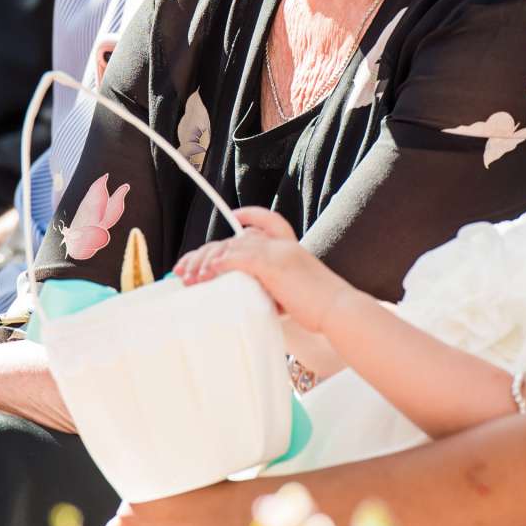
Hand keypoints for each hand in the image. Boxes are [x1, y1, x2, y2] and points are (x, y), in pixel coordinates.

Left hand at [173, 208, 345, 330]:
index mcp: (289, 247)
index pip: (267, 221)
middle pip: (236, 238)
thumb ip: (274, 286)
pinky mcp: (273, 265)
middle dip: (206, 252)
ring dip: (205, 262)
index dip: (249, 216)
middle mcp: (282, 244)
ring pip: (231, 247)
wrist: (339, 310)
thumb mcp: (294, 290)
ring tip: (189, 278)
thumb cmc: (319, 307)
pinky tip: (205, 275)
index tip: (237, 218)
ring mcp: (277, 252)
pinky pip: (237, 258)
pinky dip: (218, 265)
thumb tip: (249, 295)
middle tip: (186, 268)